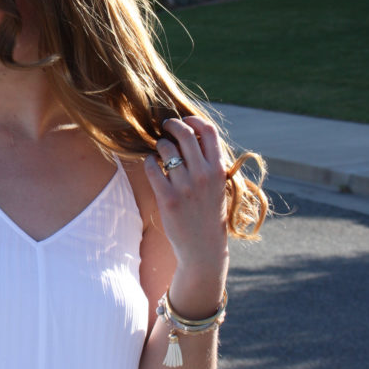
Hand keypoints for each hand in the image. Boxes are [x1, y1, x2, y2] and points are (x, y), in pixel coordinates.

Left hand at [144, 115, 228, 286]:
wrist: (204, 248)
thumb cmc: (209, 214)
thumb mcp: (218, 186)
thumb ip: (209, 163)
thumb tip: (193, 136)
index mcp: (218, 170)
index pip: (209, 131)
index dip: (195, 120)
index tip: (185, 120)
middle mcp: (203, 175)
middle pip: (185, 134)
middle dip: (172, 125)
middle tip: (165, 126)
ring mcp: (185, 187)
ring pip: (166, 149)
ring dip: (160, 145)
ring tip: (160, 151)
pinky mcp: (168, 198)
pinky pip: (152, 168)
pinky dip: (149, 162)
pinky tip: (152, 165)